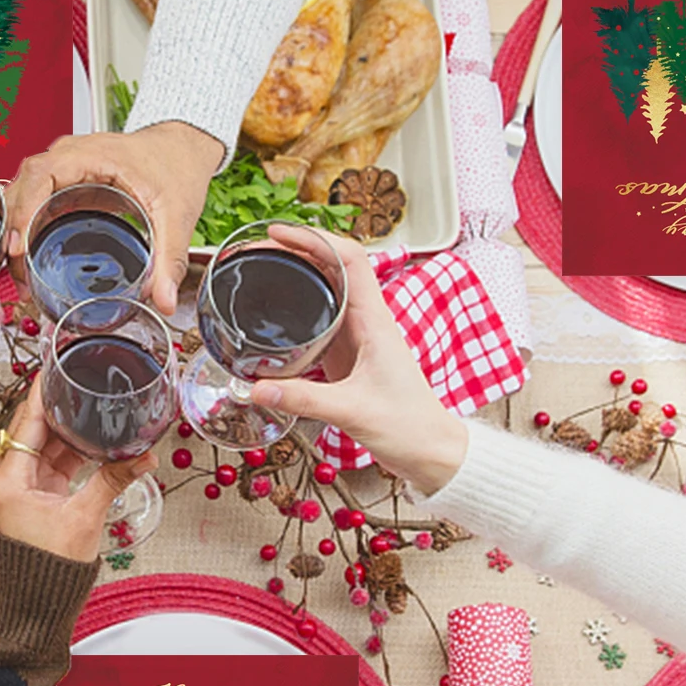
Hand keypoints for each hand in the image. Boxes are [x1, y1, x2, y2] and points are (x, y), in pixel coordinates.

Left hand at [0, 376, 152, 562]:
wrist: (36, 604)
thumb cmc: (45, 569)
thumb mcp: (84, 518)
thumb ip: (112, 480)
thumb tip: (141, 457)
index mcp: (8, 479)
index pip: (27, 422)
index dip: (43, 394)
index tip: (54, 370)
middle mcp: (9, 478)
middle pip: (36, 430)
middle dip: (61, 408)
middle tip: (80, 383)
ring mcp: (23, 487)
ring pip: (47, 446)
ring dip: (71, 431)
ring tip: (94, 409)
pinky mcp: (37, 496)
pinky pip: (54, 463)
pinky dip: (74, 452)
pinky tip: (94, 441)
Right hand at [5, 120, 219, 315]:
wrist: (180, 149)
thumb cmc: (174, 165)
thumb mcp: (175, 214)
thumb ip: (169, 259)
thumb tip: (164, 300)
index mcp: (88, 154)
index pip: (40, 174)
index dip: (23, 209)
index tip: (19, 244)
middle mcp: (67, 158)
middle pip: (20, 188)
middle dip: (12, 231)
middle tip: (18, 274)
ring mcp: (62, 170)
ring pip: (21, 196)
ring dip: (15, 234)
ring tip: (20, 277)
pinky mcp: (64, 185)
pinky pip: (33, 203)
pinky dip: (26, 231)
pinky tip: (29, 263)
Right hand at [248, 233, 469, 493]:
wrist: (430, 451)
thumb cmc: (407, 426)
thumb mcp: (352, 411)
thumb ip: (304, 399)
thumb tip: (256, 387)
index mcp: (375, 321)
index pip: (349, 259)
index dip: (314, 239)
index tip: (278, 234)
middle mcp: (367, 321)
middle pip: (333, 266)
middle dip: (297, 249)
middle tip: (257, 249)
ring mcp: (358, 337)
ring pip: (327, 289)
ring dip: (298, 273)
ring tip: (260, 269)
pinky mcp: (349, 356)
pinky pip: (322, 319)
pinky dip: (298, 307)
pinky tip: (274, 314)